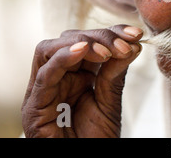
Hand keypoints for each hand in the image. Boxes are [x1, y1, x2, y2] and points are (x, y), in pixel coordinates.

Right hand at [22, 25, 142, 137]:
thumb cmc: (96, 138)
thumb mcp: (110, 101)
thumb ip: (116, 73)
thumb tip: (134, 44)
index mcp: (75, 74)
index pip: (89, 41)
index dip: (111, 32)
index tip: (136, 34)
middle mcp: (58, 77)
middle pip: (71, 40)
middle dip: (100, 36)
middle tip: (124, 44)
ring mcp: (44, 90)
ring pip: (51, 49)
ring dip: (82, 43)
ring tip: (106, 51)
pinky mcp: (34, 106)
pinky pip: (44, 74)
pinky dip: (62, 58)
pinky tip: (83, 50)